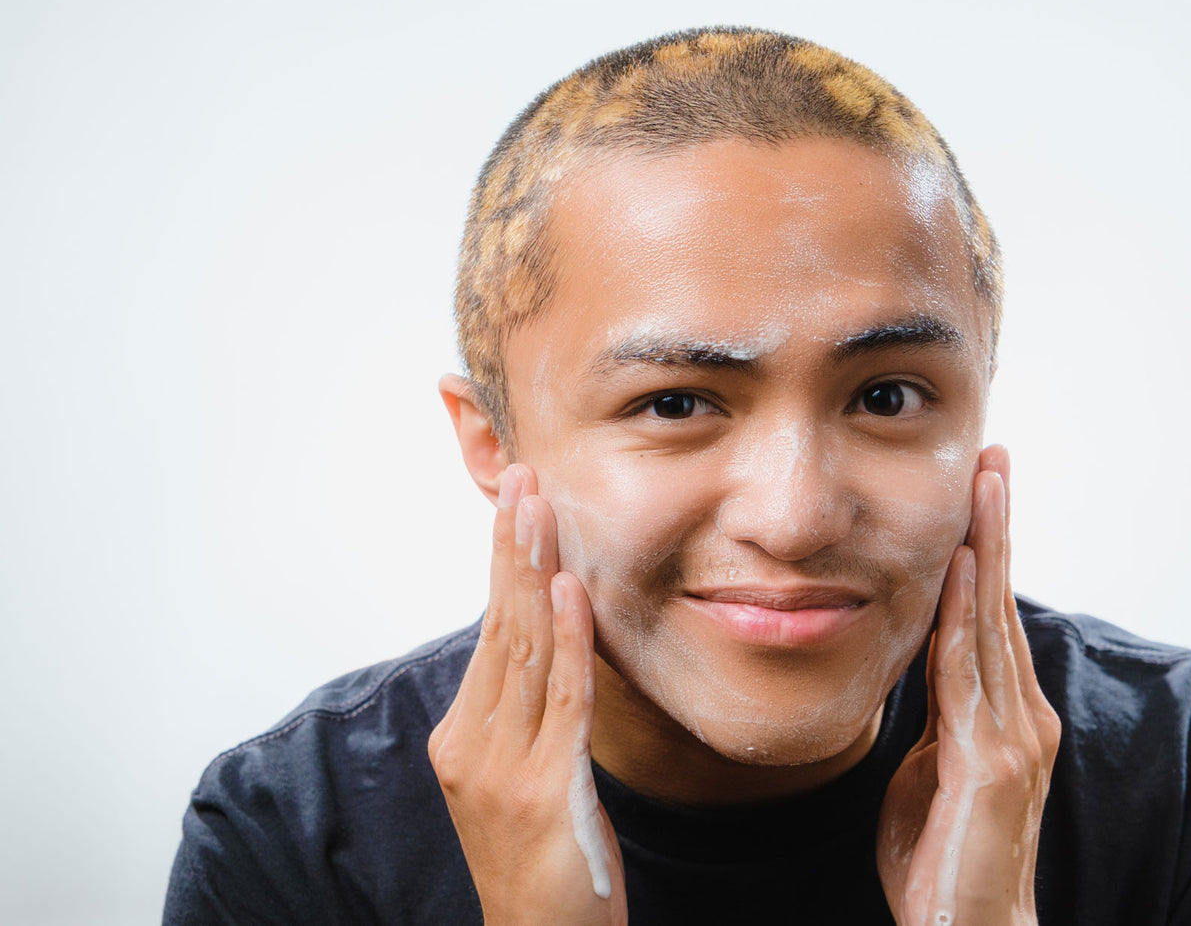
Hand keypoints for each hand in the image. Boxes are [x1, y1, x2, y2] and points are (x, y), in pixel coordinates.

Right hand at [429, 464, 626, 924]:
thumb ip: (528, 717)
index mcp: (463, 738)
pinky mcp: (545, 791)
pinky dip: (567, 639)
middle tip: (523, 478)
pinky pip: (561, 699)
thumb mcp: (527, 781)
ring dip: (534, 572)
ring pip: (522, 650)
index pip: (489, 632)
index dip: (504, 564)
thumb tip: (548, 648)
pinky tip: (571, 589)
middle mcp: (471, 746)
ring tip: (541, 508)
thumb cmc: (546, 867)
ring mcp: (502, 770)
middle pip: (497, 627)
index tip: (517, 502)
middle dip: (511, 548)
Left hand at [877, 445, 1060, 924]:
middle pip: (998, 604)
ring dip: (986, 550)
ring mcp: (1014, 737)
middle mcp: (1020, 715)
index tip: (979, 493)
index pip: (986, 617)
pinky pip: (970, 672)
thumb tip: (916, 680)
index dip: (982, 553)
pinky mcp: (995, 762)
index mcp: (1001, 715)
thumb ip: (930, 723)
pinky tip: (957, 568)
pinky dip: (964, 615)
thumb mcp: (925, 774)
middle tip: (994, 460)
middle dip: (995, 528)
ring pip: (991, 624)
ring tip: (985, 487)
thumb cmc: (943, 861)